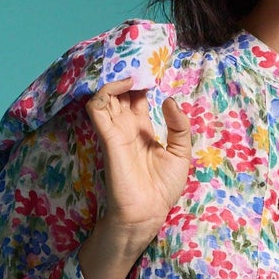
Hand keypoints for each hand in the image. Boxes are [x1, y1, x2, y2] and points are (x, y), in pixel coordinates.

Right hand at [85, 79, 192, 244]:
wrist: (148, 213)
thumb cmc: (163, 188)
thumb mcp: (181, 152)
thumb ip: (179, 126)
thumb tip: (169, 100)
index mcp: (142, 129)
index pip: (136, 97)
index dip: (142, 82)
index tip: (153, 71)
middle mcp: (126, 127)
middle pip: (120, 93)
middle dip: (128, 76)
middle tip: (142, 66)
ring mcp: (115, 131)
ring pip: (105, 95)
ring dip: (116, 80)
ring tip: (134, 74)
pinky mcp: (107, 138)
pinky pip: (97, 108)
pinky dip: (107, 91)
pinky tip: (126, 85)